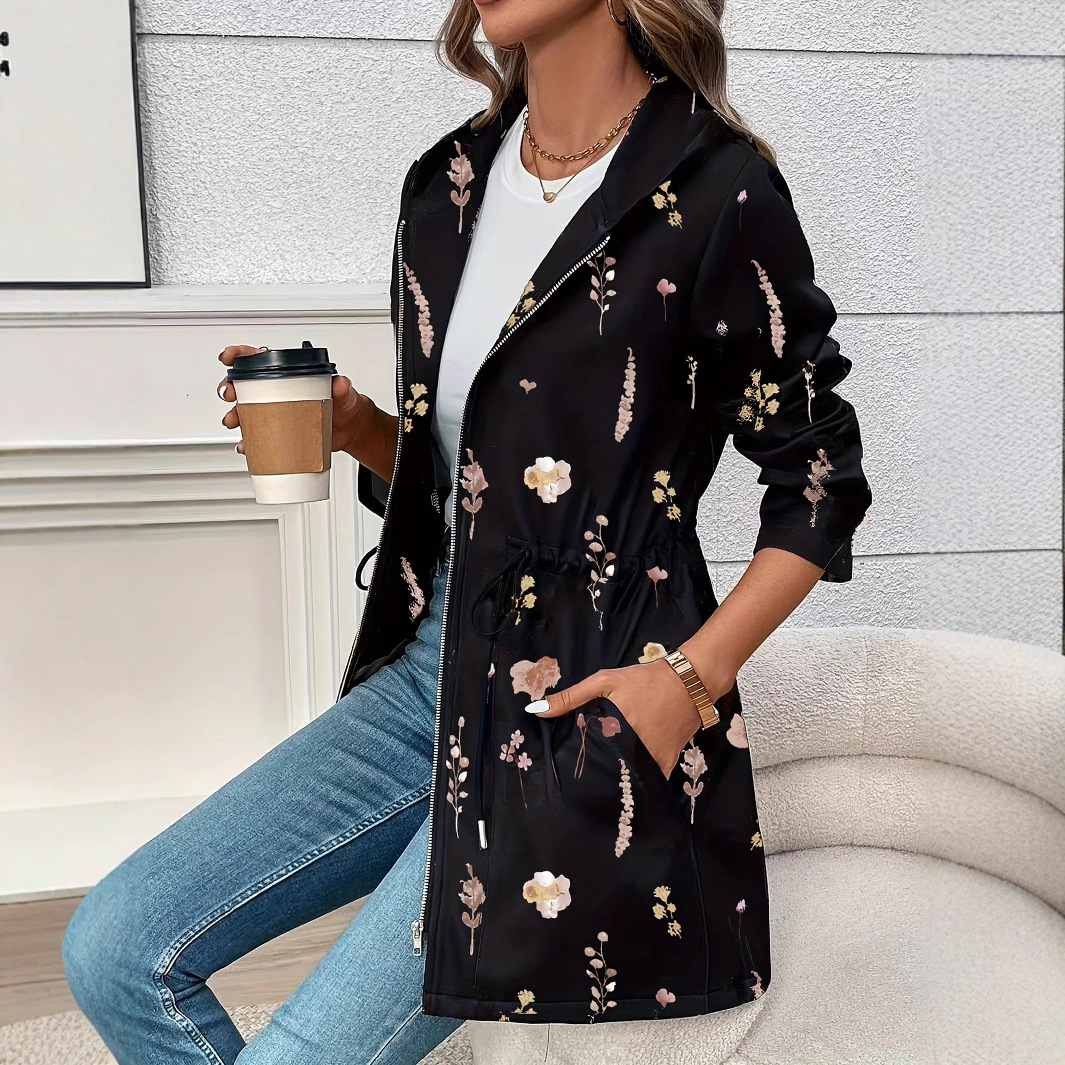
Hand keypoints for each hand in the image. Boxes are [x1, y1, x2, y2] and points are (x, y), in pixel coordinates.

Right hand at [216, 345, 372, 455]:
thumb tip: (340, 383)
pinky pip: (256, 438)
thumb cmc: (343, 404)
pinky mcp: (277, 432)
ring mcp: (274, 412)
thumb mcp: (343, 392)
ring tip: (234, 422)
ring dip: (234, 416)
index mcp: (287, 374)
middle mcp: (276, 391)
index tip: (229, 357)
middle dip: (229, 388)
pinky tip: (246, 446)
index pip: (258, 358)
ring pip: (244, 411)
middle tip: (229, 394)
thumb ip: (341, 387)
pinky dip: (248, 443)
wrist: (349, 430)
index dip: (240, 355)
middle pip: (243, 385)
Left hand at [525, 658, 727, 778]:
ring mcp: (651, 759)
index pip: (584, 758)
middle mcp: (630, 749)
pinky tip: (628, 773)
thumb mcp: (605, 681)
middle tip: (581, 778)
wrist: (689, 682)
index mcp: (611, 730)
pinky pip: (647, 776)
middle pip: (605, 770)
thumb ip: (571, 697)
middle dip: (594, 773)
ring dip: (615, 777)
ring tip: (602, 778)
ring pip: (626, 777)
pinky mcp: (667, 763)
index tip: (564, 773)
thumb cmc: (643, 680)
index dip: (574, 765)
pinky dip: (638, 775)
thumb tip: (534, 710)